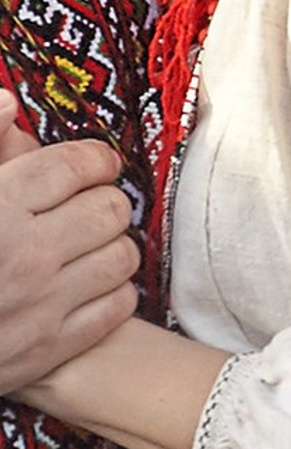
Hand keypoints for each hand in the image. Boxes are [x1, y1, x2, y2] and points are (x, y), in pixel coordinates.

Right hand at [0, 93, 140, 389]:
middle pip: (110, 207)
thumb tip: (7, 100)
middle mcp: (25, 253)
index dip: (95, 159)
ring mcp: (40, 303)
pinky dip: (113, 291)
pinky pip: (118, 307)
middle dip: (105, 200)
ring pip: (122, 256)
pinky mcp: (49, 348)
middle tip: (90, 205)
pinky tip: (89, 284)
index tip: (95, 164)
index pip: (77, 165)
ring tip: (91, 244)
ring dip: (113, 245)